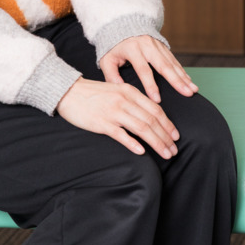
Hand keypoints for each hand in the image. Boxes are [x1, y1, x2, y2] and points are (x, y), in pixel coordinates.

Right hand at [56, 77, 179, 158]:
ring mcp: (113, 112)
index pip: (156, 110)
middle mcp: (125, 101)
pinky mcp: (101, 123)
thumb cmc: (95, 94)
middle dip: (165, 136)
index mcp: (131, 92)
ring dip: (156, 142)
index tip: (176, 136)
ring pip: (141, 128)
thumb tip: (151, 115)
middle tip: (174, 149)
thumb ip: (134, 101)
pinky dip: (132, 143)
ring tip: (165, 153)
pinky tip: (142, 152)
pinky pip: (120, 134)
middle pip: (152, 120)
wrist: (69, 92)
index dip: (168, 124)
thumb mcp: (119, 91)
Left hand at [99, 35, 197, 103]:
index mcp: (133, 49)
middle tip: (187, 93)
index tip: (157, 99)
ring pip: (173, 63)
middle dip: (177, 81)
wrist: (125, 25)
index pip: (144, 70)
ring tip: (193, 90)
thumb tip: (119, 89)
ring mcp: (158, 46)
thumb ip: (111, 75)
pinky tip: (189, 81)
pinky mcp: (164, 47)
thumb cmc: (114, 47)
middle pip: (165, 66)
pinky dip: (182, 72)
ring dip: (184, 78)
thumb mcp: (107, 59)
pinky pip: (175, 61)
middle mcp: (148, 46)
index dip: (151, 85)